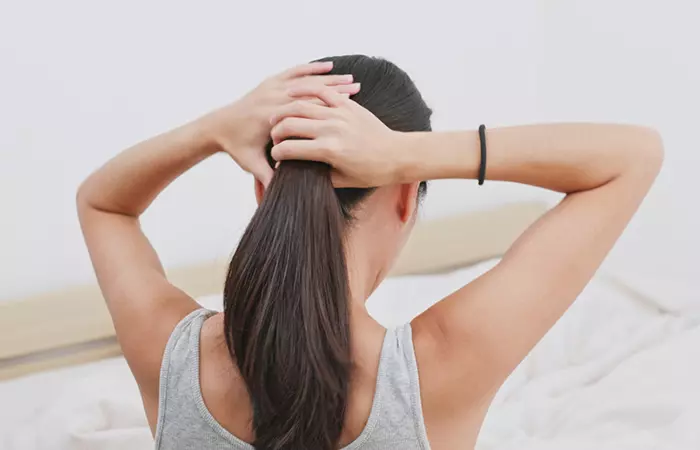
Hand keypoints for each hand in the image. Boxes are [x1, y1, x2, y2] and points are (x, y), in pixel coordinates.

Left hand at [199, 62, 359, 185]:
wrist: (218, 126)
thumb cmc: (237, 147)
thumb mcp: (252, 164)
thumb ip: (265, 177)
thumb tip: (276, 194)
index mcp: (271, 116)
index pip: (305, 110)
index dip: (329, 109)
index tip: (349, 111)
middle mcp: (273, 97)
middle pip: (312, 91)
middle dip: (337, 88)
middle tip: (360, 90)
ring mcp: (271, 87)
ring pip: (307, 79)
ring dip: (330, 78)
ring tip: (353, 79)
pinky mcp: (270, 82)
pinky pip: (296, 72)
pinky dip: (313, 69)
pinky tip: (331, 67)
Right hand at [269, 85, 402, 187]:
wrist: (397, 154)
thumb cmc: (372, 172)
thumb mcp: (342, 180)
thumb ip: (317, 174)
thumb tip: (297, 169)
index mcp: (329, 150)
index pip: (289, 149)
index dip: (277, 153)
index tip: (276, 156)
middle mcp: (332, 129)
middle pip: (290, 124)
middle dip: (276, 131)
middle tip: (275, 136)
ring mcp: (340, 114)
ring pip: (301, 105)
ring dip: (285, 111)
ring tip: (277, 117)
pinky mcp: (347, 105)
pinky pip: (322, 91)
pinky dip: (306, 90)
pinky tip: (293, 93)